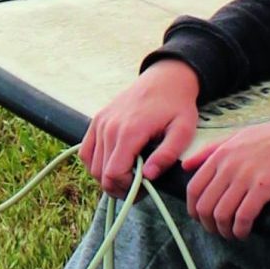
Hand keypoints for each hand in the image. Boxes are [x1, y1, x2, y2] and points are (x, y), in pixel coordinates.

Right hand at [80, 59, 200, 195]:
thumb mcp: (183, 131)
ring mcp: (100, 122)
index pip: (114, 174)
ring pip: (91, 166)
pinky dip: (96, 163)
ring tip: (127, 176)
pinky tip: (114, 163)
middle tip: (138, 187)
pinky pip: (86, 151)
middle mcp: (109, 127)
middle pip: (101, 173)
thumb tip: (148, 176)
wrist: (165, 79)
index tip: (143, 188)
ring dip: (107, 177)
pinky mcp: (96, 120)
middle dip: (119, 187)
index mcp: (130, 131)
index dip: (127, 189)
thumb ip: (167, 155)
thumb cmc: (177, 106)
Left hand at [182, 115, 269, 239]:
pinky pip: (243, 216)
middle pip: (205, 205)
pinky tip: (244, 232)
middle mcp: (229, 166)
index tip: (200, 218)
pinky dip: (240, 229)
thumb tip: (186, 166)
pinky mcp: (264, 187)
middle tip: (217, 230)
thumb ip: (210, 151)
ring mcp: (246, 176)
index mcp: (221, 154)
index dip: (193, 209)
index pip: (194, 188)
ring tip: (231, 234)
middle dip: (207, 224)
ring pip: (222, 213)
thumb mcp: (238, 136)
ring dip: (224, 230)